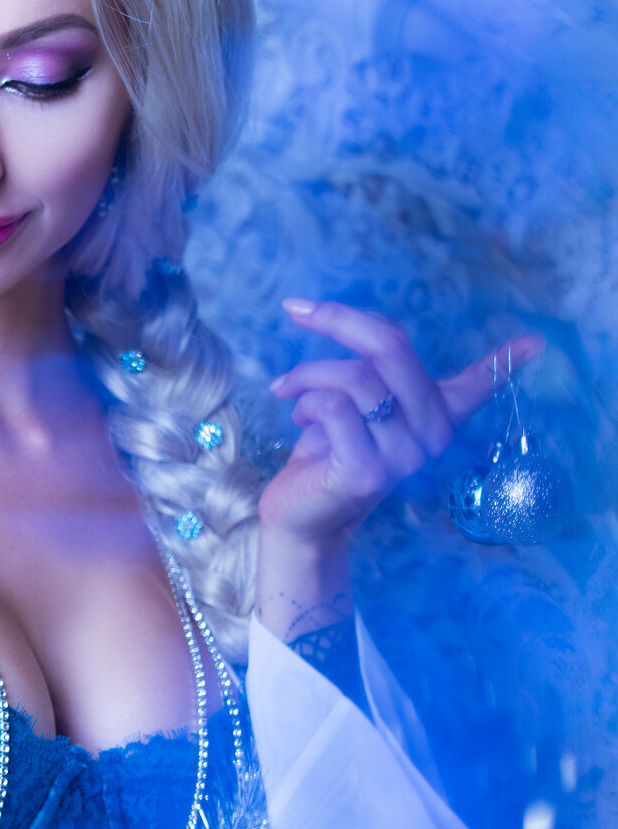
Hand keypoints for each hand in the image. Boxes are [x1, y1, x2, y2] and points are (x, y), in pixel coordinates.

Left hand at [255, 298, 543, 640]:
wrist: (300, 517)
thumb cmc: (326, 452)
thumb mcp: (357, 404)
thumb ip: (376, 372)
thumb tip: (370, 332)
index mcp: (435, 416)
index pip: (477, 385)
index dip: (505, 361)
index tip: (537, 342)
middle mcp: (431, 437)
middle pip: (392, 347)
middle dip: (340, 320)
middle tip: (298, 310)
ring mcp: (403, 457)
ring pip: (355, 377)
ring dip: (309, 374)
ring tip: (291, 392)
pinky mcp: (368, 472)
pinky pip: (335, 406)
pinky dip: (306, 402)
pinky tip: (299, 419)